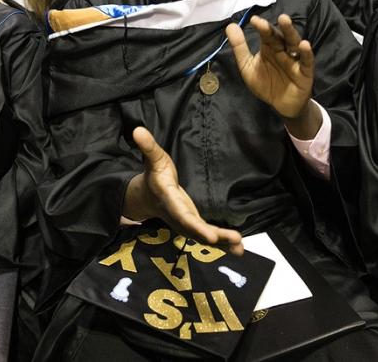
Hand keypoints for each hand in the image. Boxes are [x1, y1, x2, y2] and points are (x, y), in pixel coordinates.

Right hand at [124, 127, 242, 253]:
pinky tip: (238, 248)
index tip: (210, 235)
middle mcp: (178, 217)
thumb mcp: (153, 159)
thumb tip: (137, 130)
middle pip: (196, 230)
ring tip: (239, 247)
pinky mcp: (194, 227)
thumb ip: (148, 147)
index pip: (182, 215)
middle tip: (234, 240)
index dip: (196, 226)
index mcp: (170, 201)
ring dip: (222, 243)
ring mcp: (187, 225)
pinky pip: (208, 237)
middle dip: (214, 236)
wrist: (149, 198)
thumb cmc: (155, 176)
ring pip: (204, 237)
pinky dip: (223, 244)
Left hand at [226, 14, 313, 120]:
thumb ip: (240, 47)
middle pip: (280, 36)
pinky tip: (304, 45)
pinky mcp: (305, 71)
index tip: (254, 20)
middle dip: (276, 27)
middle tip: (273, 16)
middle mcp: (283, 50)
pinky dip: (306, 53)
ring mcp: (295, 59)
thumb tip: (230, 25)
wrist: (281, 105)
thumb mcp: (248, 66)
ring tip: (285, 21)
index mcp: (269, 47)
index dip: (261, 27)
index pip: (266, 34)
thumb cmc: (265, 83)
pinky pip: (306, 61)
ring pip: (294, 43)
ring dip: (290, 32)